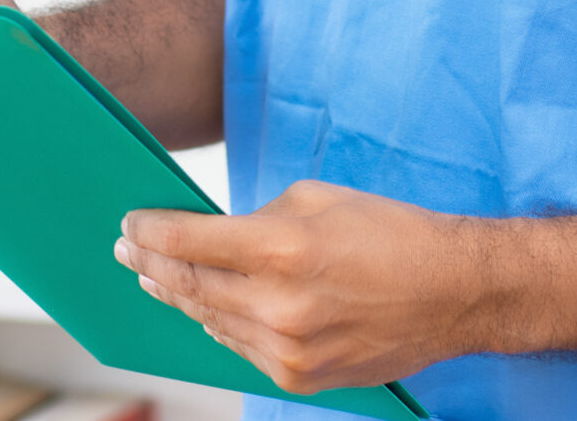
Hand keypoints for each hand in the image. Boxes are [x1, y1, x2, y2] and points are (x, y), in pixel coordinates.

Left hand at [115, 180, 492, 393]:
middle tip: (125, 251)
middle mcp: (279, 305)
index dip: (151, 231)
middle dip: (151, 265)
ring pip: (212, 320)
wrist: (450, 293)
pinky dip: (220, 324)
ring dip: (179, 297)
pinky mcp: (300, 377)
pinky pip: (241, 348)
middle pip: (190, 285)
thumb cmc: (389, 233)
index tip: (129, 223)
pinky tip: (205, 308)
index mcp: (282, 248)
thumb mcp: (318, 200)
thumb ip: (257, 219)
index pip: (190, 242)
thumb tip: (212, 235)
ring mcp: (287, 349)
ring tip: (154, 279)